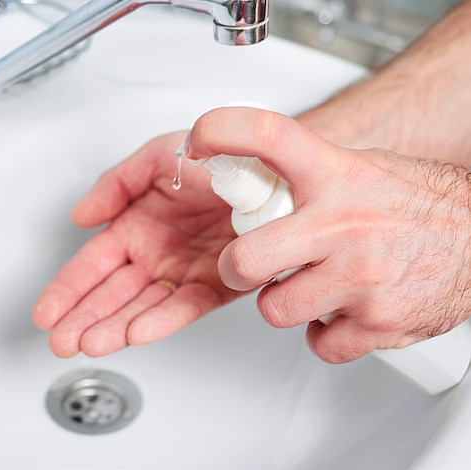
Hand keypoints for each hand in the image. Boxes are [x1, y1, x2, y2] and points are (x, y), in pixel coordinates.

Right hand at [33, 131, 240, 356]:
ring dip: (115, 327)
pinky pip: (186, 305)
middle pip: (112, 294)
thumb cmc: (213, 158)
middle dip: (83, 319)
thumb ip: (115, 184)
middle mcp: (155, 256)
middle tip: (61, 342)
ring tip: (90, 343)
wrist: (265, 164)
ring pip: (143, 307)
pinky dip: (163, 320)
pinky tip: (138, 331)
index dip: (67, 289)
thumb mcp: (155, 158)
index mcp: (135, 228)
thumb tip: (80, 217)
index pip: (92, 265)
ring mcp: (183, 273)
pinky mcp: (218, 284)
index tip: (46, 312)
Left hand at [187, 107, 470, 362]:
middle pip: (246, 259)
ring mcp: (360, 278)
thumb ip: (306, 177)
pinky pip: (318, 343)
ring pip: (275, 309)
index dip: (221, 132)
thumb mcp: (358, 172)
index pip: (268, 137)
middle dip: (236, 269)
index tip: (200, 142)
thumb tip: (252, 177)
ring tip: (313, 284)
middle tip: (248, 264)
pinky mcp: (376, 323)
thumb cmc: (417, 206)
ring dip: (285, 302)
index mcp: (336, 176)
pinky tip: (341, 308)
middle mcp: (344, 225)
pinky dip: (324, 332)